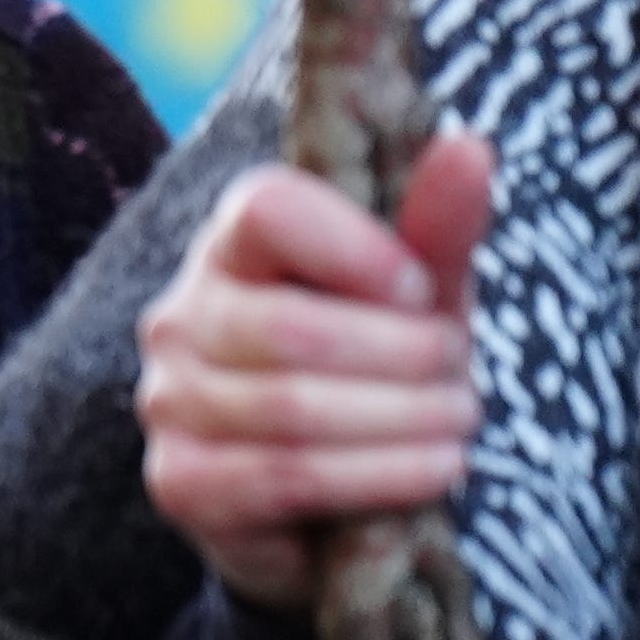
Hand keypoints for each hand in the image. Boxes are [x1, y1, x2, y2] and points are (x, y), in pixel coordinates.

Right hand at [134, 129, 492, 612]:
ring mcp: (170, 401)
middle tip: (462, 376)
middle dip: (401, 357)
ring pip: (291, 408)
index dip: (357, 249)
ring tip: (457, 426)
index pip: (267, 210)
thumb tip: (469, 148)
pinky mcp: (180, 482)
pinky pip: (282, 476)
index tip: (422, 291)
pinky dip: (375, 476)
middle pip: (290, 327)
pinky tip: (431, 471)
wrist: (330, 491)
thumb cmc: (377, 368)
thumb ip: (437, 227)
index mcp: (232, 245)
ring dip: (401, 422)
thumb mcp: (418, 297)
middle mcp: (182, 316)